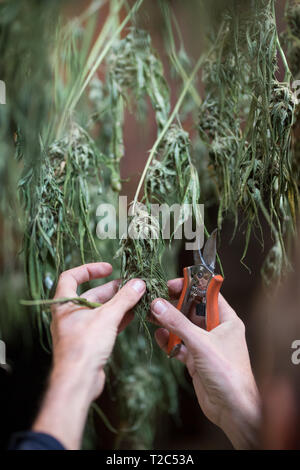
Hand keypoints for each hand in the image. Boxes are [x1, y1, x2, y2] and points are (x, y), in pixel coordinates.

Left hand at [33, 262, 145, 448]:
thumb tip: (139, 283)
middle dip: (112, 289)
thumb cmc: (85, 345)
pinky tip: (133, 315)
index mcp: (64, 304)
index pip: (71, 276)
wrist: (78, 381)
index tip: (108, 268)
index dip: (89, 269)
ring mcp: (79, 329)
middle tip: (132, 285)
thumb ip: (124, 299)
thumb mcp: (107, 317)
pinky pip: (104, 325)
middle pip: (91, 294)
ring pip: (100, 311)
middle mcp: (69, 315)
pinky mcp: (88, 343)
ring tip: (136, 298)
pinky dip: (117, 318)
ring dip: (118, 304)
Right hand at [151, 278, 259, 448]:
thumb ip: (178, 323)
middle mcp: (217, 330)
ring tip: (150, 316)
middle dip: (174, 305)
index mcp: (227, 320)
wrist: (232, 409)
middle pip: (192, 310)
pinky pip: (180, 345)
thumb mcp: (201, 343)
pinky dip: (169, 341)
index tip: (170, 284)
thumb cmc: (227, 372)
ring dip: (168, 323)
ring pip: (184, 328)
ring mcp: (206, 346)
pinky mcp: (196, 360)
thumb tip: (158, 304)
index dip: (190, 287)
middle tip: (155, 300)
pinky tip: (159, 337)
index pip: (207, 294)